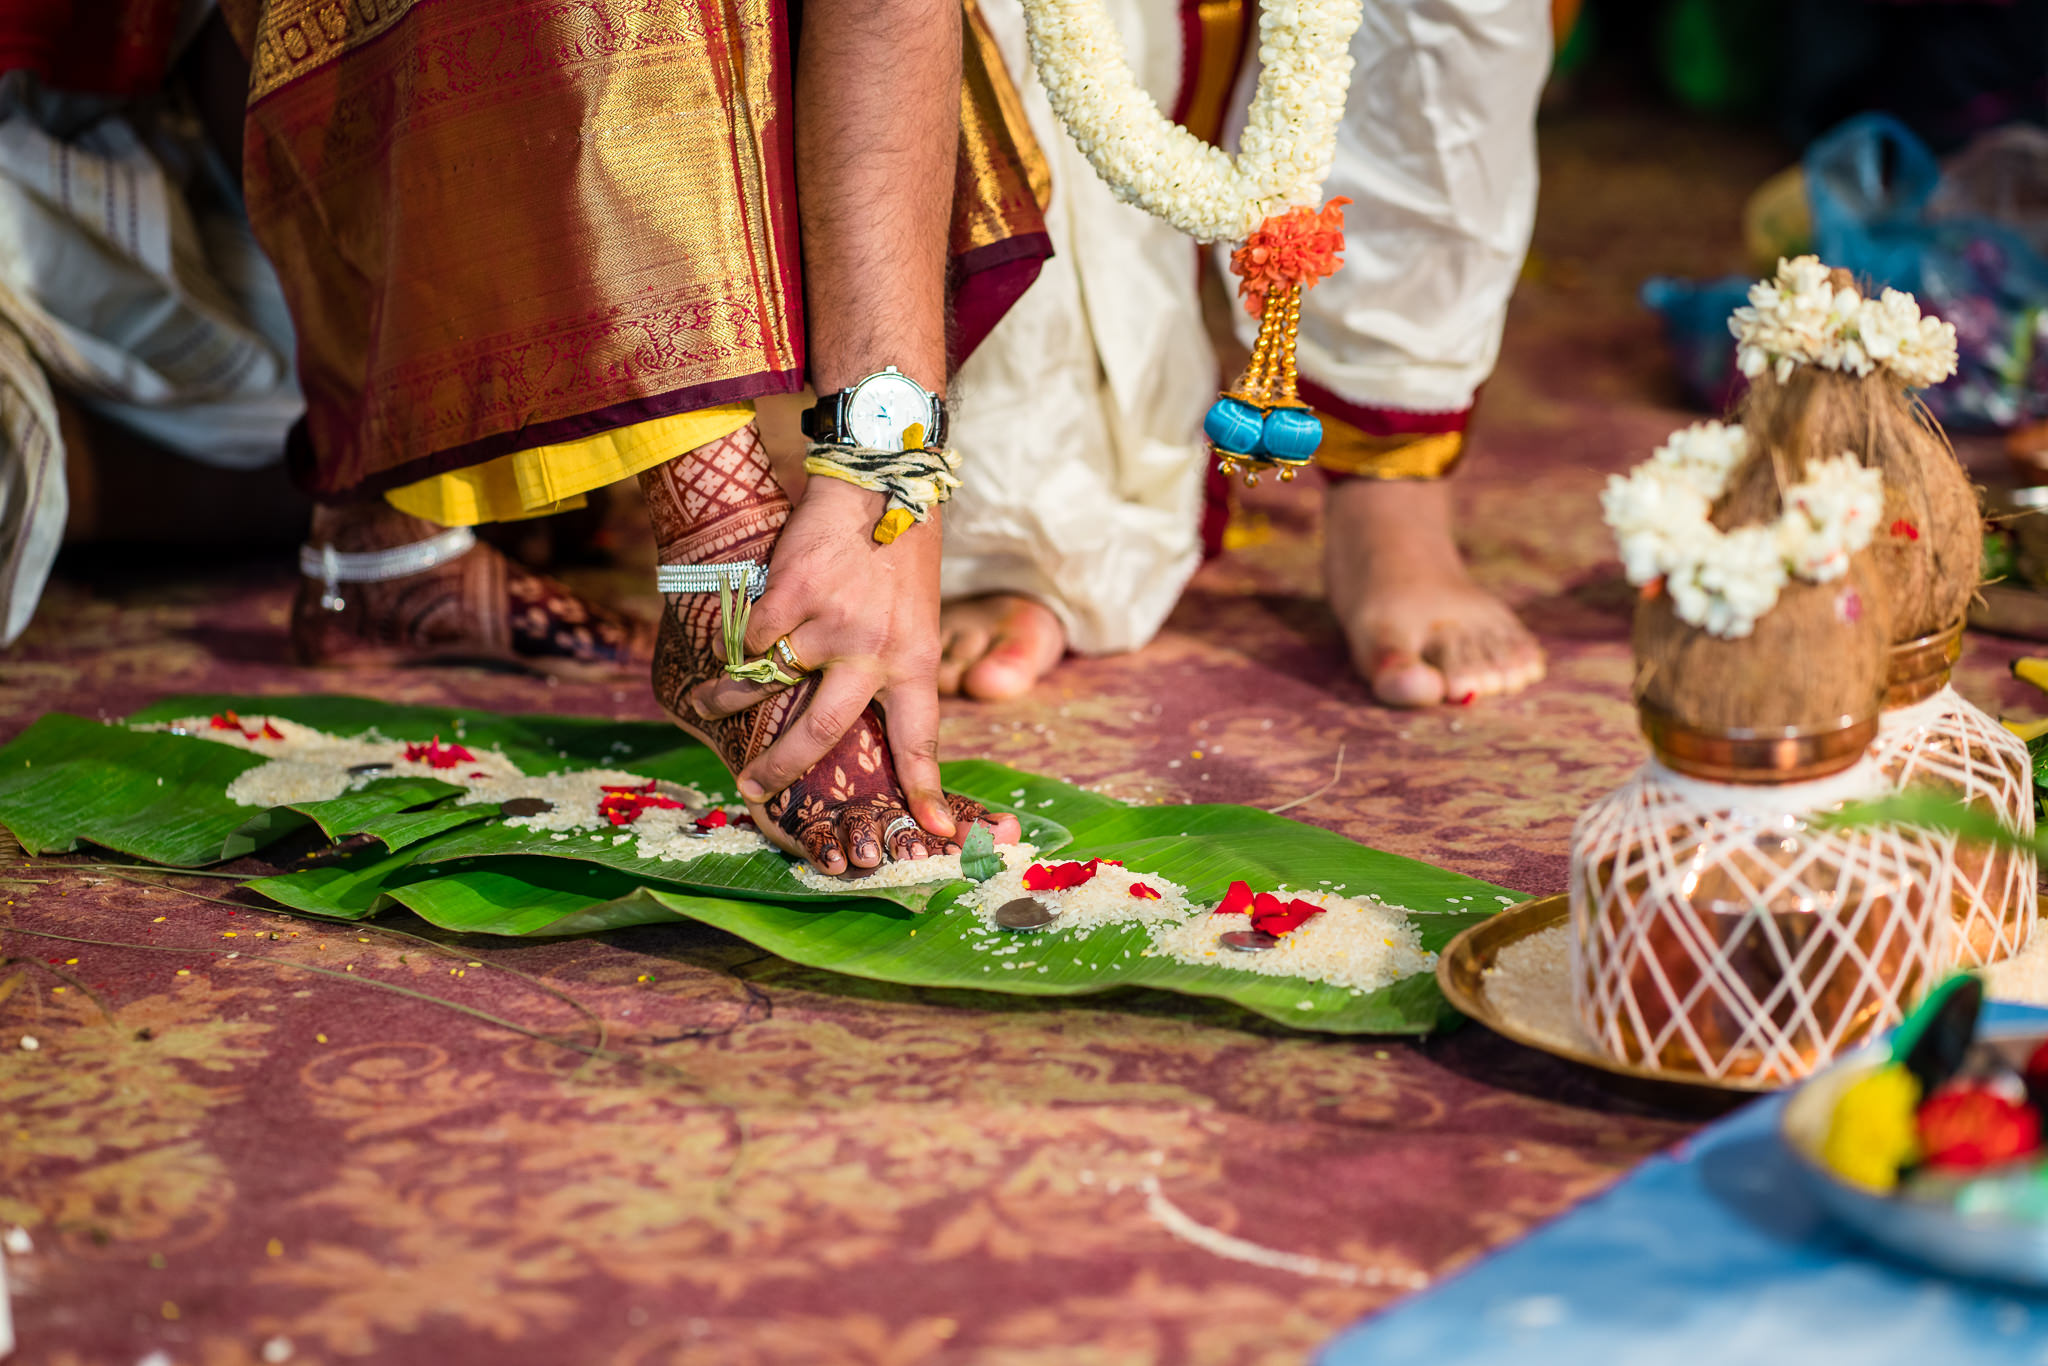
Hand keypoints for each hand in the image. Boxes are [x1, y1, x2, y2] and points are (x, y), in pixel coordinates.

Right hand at [686, 475, 953, 839]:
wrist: (883, 484)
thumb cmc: (899, 561)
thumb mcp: (915, 622)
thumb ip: (890, 669)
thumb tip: (858, 722)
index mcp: (914, 662)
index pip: (921, 739)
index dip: (925, 789)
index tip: (933, 832)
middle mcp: (874, 650)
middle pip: (821, 732)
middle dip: (778, 768)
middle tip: (750, 790)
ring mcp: (831, 622)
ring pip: (767, 681)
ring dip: (726, 697)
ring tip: (706, 703)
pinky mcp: (793, 592)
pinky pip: (752, 634)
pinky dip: (743, 634)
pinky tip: (746, 623)